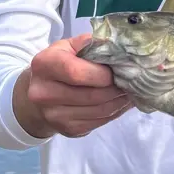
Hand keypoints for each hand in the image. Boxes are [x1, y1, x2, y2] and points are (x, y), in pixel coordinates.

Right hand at [12, 33, 131, 139]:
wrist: (39, 95)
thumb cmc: (59, 64)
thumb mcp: (69, 46)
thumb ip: (91, 43)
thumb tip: (119, 47)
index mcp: (44, 64)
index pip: (77, 73)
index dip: (102, 74)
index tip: (117, 69)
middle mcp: (44, 93)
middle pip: (92, 95)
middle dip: (117, 88)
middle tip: (134, 81)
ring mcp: (55, 115)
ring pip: (99, 111)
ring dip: (121, 101)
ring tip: (132, 90)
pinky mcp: (68, 130)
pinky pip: (100, 122)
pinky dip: (116, 111)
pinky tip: (123, 102)